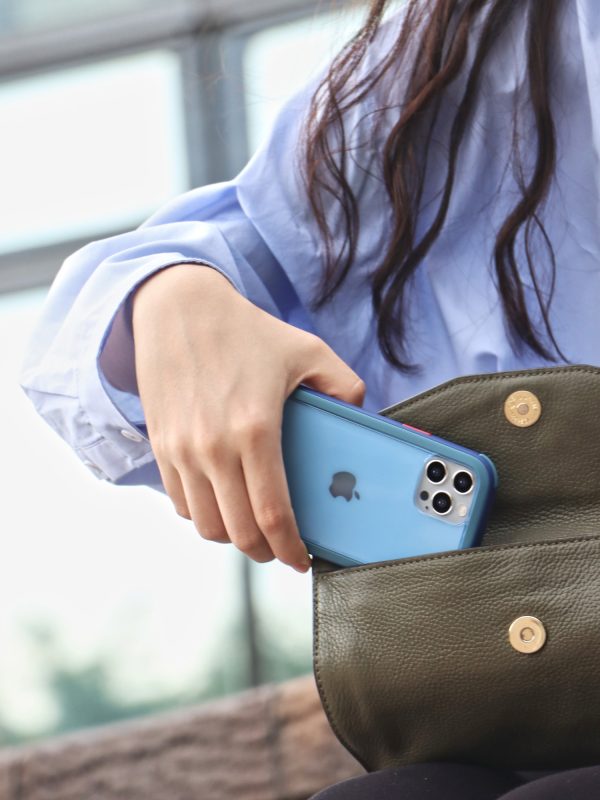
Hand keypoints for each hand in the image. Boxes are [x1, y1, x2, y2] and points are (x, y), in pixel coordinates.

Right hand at [131, 264, 365, 571]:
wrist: (178, 308)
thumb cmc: (244, 330)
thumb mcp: (308, 349)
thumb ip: (345, 386)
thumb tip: (360, 418)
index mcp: (256, 429)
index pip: (273, 516)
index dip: (291, 550)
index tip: (302, 559)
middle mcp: (213, 446)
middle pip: (238, 533)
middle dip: (265, 552)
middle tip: (281, 547)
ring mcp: (181, 449)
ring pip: (206, 525)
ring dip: (233, 535)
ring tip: (253, 526)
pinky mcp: (161, 445)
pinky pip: (180, 502)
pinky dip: (202, 514)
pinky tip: (222, 501)